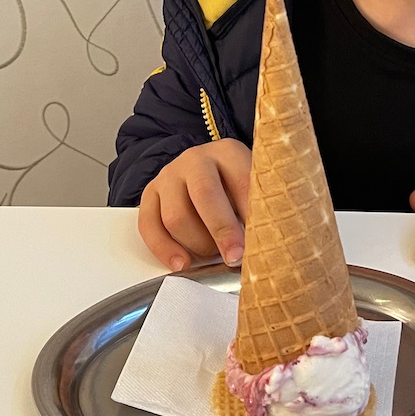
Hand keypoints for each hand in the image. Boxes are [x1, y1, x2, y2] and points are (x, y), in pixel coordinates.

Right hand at [138, 138, 252, 270]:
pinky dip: (164, 249)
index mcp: (228, 152)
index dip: (250, 214)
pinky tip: (181, 264)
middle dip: (221, 230)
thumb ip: (261, 211)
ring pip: (176, 216)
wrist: (209, 175)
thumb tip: (266, 247)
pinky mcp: (150, 194)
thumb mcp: (256, 189)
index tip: (258, 242)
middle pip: (204, 194)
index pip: (240, 180)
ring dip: (197, 244)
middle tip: (234, 257)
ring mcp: (169, 175)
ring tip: (213, 255)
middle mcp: (195, 159)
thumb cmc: (237, 190)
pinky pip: (149, 225)